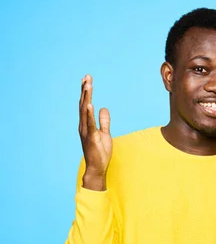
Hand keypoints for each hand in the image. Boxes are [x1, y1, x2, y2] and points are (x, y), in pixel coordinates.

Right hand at [78, 75, 112, 190]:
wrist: (97, 167)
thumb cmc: (100, 152)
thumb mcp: (105, 133)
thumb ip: (104, 121)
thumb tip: (104, 108)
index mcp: (86, 124)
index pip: (85, 104)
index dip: (86, 92)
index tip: (87, 79)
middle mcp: (83, 125)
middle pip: (83, 104)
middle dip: (85, 90)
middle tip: (87, 76)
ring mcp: (85, 131)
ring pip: (85, 111)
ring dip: (86, 97)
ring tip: (88, 85)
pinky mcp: (90, 137)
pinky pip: (89, 123)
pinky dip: (89, 113)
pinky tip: (89, 104)